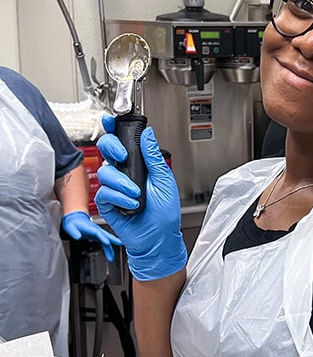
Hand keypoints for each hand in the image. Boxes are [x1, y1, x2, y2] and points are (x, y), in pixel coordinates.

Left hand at [62, 211, 121, 262]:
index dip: (103, 238)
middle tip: (120, 244)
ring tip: (112, 258)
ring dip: (110, 248)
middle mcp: (96, 230)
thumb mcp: (70, 227)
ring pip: (106, 240)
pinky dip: (107, 248)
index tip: (107, 243)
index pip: (98, 233)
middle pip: (106, 235)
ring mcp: (98, 233)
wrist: (75, 219)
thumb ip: (74, 232)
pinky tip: (109, 255)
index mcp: (90, 228)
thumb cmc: (73, 223)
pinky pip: (104, 243)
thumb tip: (78, 237)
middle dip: (113, 240)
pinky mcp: (97, 236)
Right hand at [94, 115, 186, 280]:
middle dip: (112, 148)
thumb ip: (153, 156)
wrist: (158, 237)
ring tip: (137, 194)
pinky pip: (104, 192)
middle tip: (122, 155)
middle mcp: (124, 172)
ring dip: (122, 182)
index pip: (124, 141)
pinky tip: (130, 204)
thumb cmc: (164, 212)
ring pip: (105, 171)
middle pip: (106, 149)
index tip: (111, 119)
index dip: (115, 129)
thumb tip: (148, 134)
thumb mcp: (164, 179)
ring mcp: (115, 187)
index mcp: (139, 164)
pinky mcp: (107, 202)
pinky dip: (118, 197)